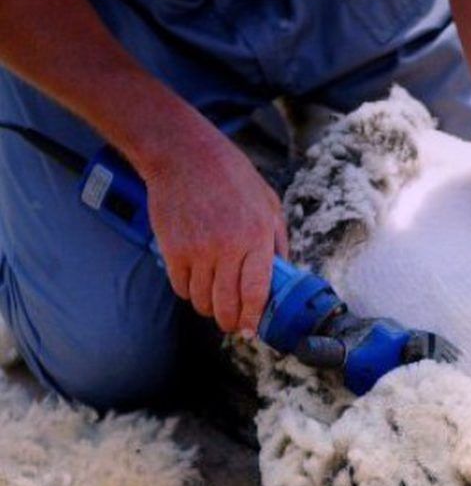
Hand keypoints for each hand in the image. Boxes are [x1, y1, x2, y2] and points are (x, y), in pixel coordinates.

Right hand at [143, 129, 287, 335]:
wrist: (185, 155)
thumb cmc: (232, 177)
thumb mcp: (269, 205)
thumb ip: (277, 242)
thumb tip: (282, 276)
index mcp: (256, 237)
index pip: (256, 292)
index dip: (253, 317)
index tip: (252, 330)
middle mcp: (227, 248)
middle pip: (227, 304)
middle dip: (230, 322)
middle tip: (233, 325)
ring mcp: (197, 250)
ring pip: (202, 300)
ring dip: (209, 308)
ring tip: (215, 304)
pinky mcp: (172, 249)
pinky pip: (181, 287)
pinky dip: (189, 293)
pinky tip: (197, 285)